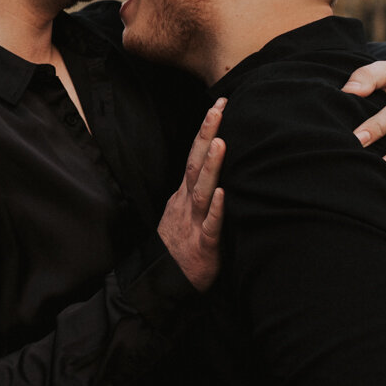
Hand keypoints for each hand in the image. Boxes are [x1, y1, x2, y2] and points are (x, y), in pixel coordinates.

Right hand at [158, 100, 224, 290]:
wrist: (163, 281)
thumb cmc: (180, 246)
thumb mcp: (184, 212)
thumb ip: (198, 191)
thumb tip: (212, 166)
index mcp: (184, 194)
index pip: (195, 155)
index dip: (206, 130)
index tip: (219, 104)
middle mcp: (187, 202)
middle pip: (195, 163)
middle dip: (207, 134)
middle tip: (219, 107)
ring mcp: (193, 222)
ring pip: (201, 190)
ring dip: (211, 166)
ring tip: (221, 142)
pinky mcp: (203, 246)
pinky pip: (210, 226)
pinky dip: (216, 210)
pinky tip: (222, 195)